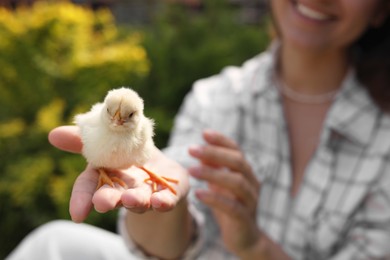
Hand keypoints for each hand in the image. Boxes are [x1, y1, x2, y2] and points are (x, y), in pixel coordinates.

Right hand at [49, 126, 188, 222]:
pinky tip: (161, 201)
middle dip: (107, 200)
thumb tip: (53, 134)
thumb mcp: (108, 141)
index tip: (77, 215)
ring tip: (131, 199)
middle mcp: (123, 189)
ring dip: (135, 201)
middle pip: (113, 196)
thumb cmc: (128, 155)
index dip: (81, 200)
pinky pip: (167, 199)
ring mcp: (147, 192)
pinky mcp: (169, 193)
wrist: (161, 169)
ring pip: (139, 200)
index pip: (89, 187)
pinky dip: (163, 201)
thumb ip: (85, 139)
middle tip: (102, 203)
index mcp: (106, 175)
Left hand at [188, 130, 260, 256]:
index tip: (204, 133)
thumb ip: (214, 168)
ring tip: (191, 170)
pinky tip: (198, 194)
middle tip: (191, 149)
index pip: (236, 150)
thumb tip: (201, 150)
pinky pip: (232, 207)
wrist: (245, 238)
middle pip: (238, 162)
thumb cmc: (230, 206)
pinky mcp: (245, 219)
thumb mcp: (220, 185)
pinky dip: (215, 199)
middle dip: (215, 153)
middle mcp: (252, 183)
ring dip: (213, 174)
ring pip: (237, 183)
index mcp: (245, 172)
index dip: (222, 141)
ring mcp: (251, 201)